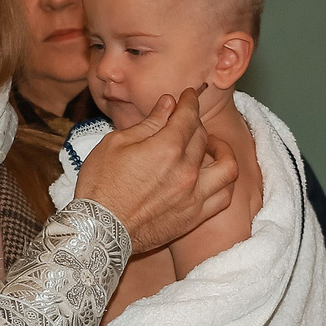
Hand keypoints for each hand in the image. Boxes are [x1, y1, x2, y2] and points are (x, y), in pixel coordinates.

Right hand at [73, 85, 237, 254]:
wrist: (99, 230)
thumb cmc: (101, 185)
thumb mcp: (115, 144)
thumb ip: (148, 123)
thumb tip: (168, 104)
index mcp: (166, 148)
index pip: (188, 115)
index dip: (190, 101)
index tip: (189, 95)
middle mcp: (186, 170)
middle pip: (203, 136)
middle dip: (195, 123)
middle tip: (185, 120)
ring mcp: (194, 195)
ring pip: (227, 165)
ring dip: (222, 150)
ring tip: (210, 146)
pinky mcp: (195, 216)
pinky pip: (225, 196)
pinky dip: (225, 181)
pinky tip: (214, 175)